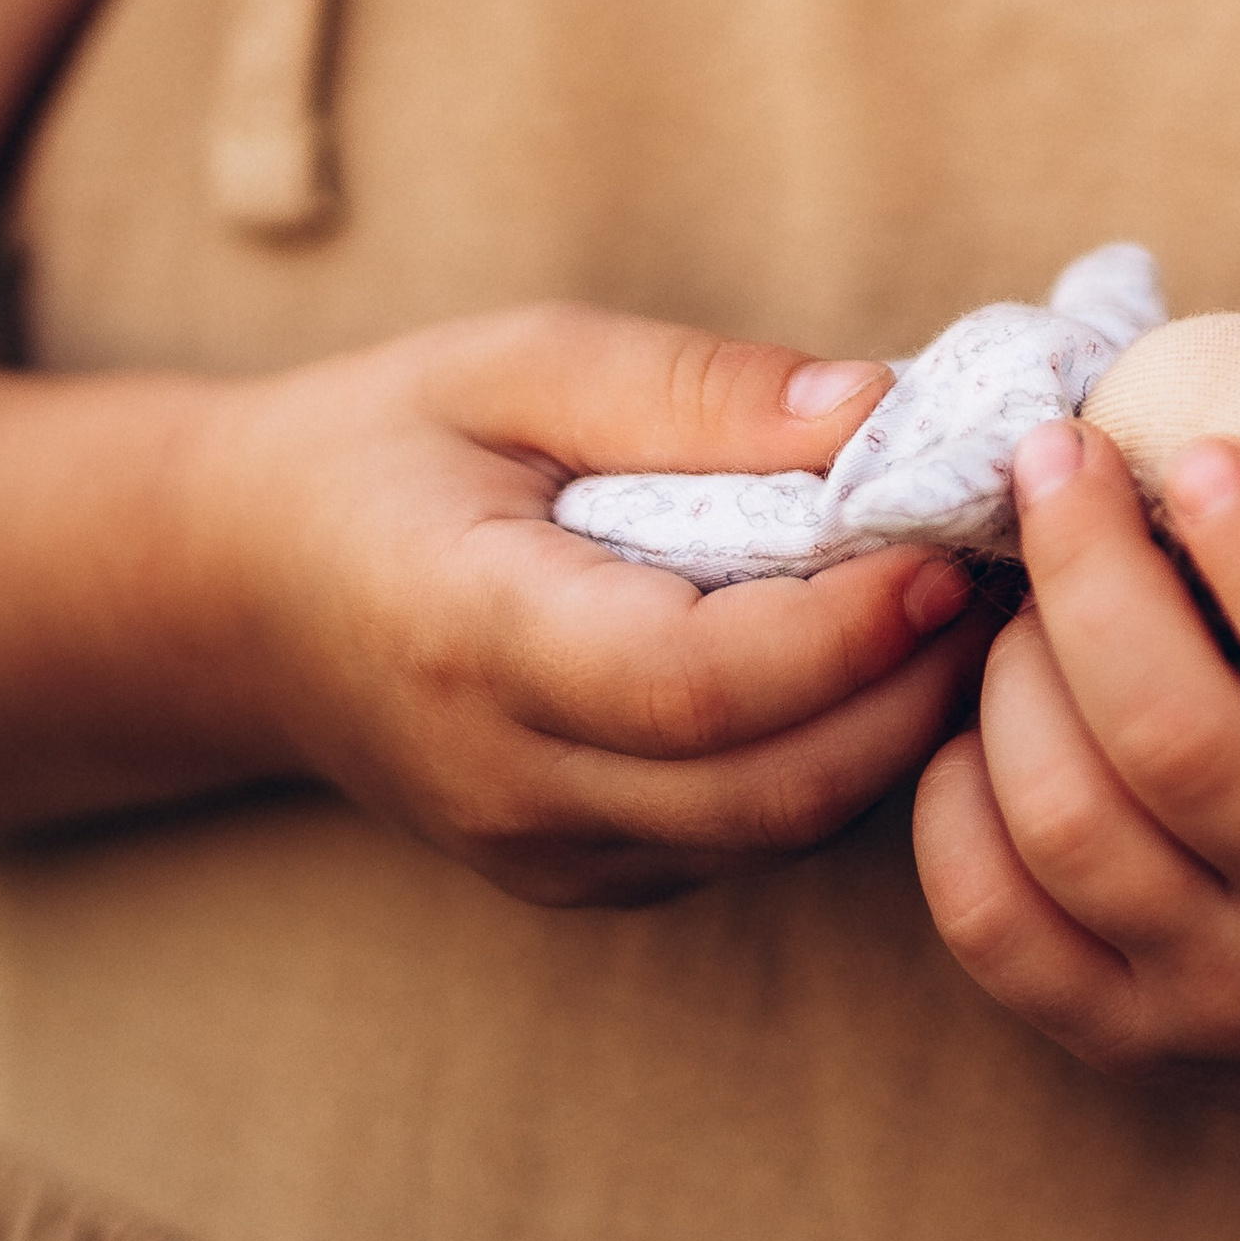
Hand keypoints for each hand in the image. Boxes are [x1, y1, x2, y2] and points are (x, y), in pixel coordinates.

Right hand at [182, 302, 997, 905]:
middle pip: (771, 787)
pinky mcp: (584, 877)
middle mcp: (507, 780)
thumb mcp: (515, 363)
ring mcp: (545, 852)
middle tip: (996, 578)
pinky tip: (875, 671)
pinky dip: (836, 763)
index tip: (947, 544)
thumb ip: (695, 390)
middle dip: (914, 690)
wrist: (243, 594)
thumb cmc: (385, 451)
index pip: (699, 684)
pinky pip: (747, 839)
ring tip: (959, 614)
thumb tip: (881, 412)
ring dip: (895, 732)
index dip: (849, 629)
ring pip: (779, 829)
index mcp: (472, 638)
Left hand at [915, 419, 1239, 1133]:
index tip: (1203, 455)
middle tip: (1059, 461)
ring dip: (1014, 676)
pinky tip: (987, 723)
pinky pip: (996, 929)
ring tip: (1025, 595)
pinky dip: (957, 809)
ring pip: (1068, 827)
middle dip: (1090, 573)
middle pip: (1178, 743)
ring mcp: (1234, 996)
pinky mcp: (1135, 1043)